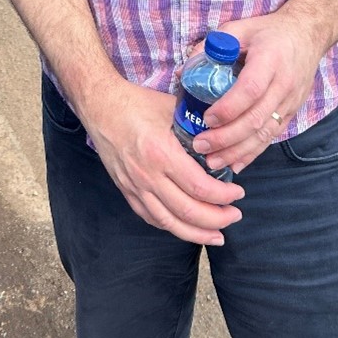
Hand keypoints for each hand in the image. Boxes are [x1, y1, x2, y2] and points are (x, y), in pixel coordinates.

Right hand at [83, 81, 244, 245]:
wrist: (99, 104)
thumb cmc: (135, 102)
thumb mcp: (170, 108)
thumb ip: (195, 123)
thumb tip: (221, 134)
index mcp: (161, 153)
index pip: (200, 188)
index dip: (224, 196)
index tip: (238, 193)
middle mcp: (147, 175)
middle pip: (188, 212)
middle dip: (218, 219)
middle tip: (235, 215)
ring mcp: (135, 186)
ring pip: (170, 222)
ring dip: (197, 233)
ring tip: (217, 235)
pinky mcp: (126, 190)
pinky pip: (151, 218)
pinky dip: (172, 226)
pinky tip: (186, 227)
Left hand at [193, 12, 322, 173]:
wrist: (306, 35)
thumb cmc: (267, 31)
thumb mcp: (238, 29)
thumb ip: (210, 47)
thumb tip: (183, 73)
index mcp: (269, 60)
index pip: (250, 89)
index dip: (228, 108)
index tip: (206, 119)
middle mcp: (283, 85)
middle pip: (256, 118)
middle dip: (226, 137)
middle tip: (201, 146)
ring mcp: (290, 102)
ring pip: (264, 133)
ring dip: (238, 151)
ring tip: (212, 162)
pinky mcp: (291, 113)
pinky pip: (271, 136)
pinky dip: (253, 152)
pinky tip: (235, 163)